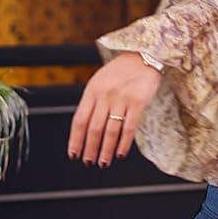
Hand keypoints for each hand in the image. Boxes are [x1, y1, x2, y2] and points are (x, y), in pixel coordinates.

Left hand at [67, 52, 162, 166]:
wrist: (143, 56)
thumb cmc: (122, 70)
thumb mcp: (100, 81)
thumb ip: (93, 102)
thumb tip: (85, 127)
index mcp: (92, 90)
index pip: (79, 120)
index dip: (75, 140)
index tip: (74, 153)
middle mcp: (105, 95)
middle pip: (94, 129)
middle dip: (90, 149)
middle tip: (88, 162)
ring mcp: (121, 99)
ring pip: (110, 131)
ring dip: (106, 150)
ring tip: (103, 162)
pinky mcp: (137, 103)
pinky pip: (129, 128)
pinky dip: (124, 143)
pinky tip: (121, 153)